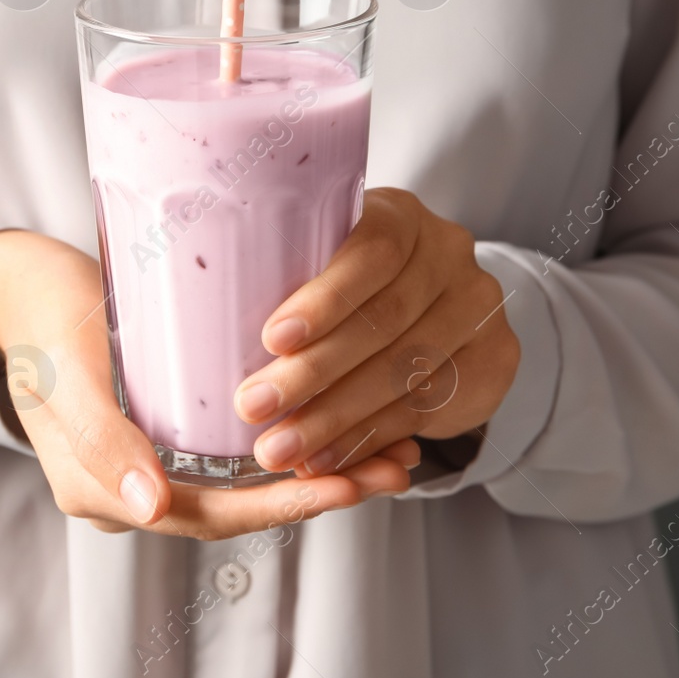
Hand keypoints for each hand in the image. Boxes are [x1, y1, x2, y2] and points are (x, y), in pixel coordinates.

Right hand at [0, 229, 417, 539]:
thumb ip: (100, 442)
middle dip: (320, 489)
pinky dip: (297, 438)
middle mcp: (138, 489)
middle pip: (241, 506)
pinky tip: (349, 418)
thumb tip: (151, 507)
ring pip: (248, 481)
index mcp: (105, 492)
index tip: (342, 485)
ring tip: (392, 452)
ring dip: (320, 468)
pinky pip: (242, 451)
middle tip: (392, 468)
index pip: (209, 515)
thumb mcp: (64, 376)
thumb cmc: (40, 324)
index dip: (280, 504)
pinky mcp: (176, 429)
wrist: (20, 290)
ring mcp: (158, 461)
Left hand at [232, 188, 520, 478]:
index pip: (373, 250)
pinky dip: (368, 441)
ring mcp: (479, 309)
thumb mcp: (317, 257)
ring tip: (279, 449)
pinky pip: (426, 411)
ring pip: (404, 374)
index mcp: (402, 216)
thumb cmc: (344, 279)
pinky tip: (325, 461)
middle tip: (254, 408)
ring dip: (335, 420)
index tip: (272, 338)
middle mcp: (450, 254)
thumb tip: (184, 304)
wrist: (435, 305)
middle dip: (314, 373)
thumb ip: (277, 268)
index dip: (326, 297)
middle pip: (385, 321)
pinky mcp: (494, 361)